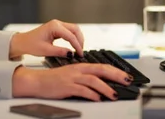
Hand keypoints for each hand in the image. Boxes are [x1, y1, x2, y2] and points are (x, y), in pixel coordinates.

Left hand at [9, 20, 83, 58]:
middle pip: (75, 29)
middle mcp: (56, 23)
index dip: (77, 45)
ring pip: (73, 29)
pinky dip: (73, 38)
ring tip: (78, 49)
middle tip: (81, 51)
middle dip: (80, 40)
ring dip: (77, 38)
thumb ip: (60, 52)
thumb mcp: (46, 51)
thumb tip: (71, 54)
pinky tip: (74, 45)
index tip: (80, 54)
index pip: (71, 36)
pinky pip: (68, 31)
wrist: (22, 42)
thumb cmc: (30, 44)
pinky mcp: (56, 28)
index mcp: (54, 27)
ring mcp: (57, 25)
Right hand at [12, 64, 132, 101]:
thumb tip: (101, 84)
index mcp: (80, 66)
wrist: (38, 81)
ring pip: (93, 80)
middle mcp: (78, 70)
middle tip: (127, 81)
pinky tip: (97, 99)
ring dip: (105, 87)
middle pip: (101, 70)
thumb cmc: (54, 80)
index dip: (116, 70)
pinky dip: (91, 95)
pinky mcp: (67, 87)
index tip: (126, 76)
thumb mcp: (72, 75)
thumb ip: (85, 78)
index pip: (102, 66)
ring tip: (114, 94)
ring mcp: (73, 78)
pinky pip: (82, 90)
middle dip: (116, 75)